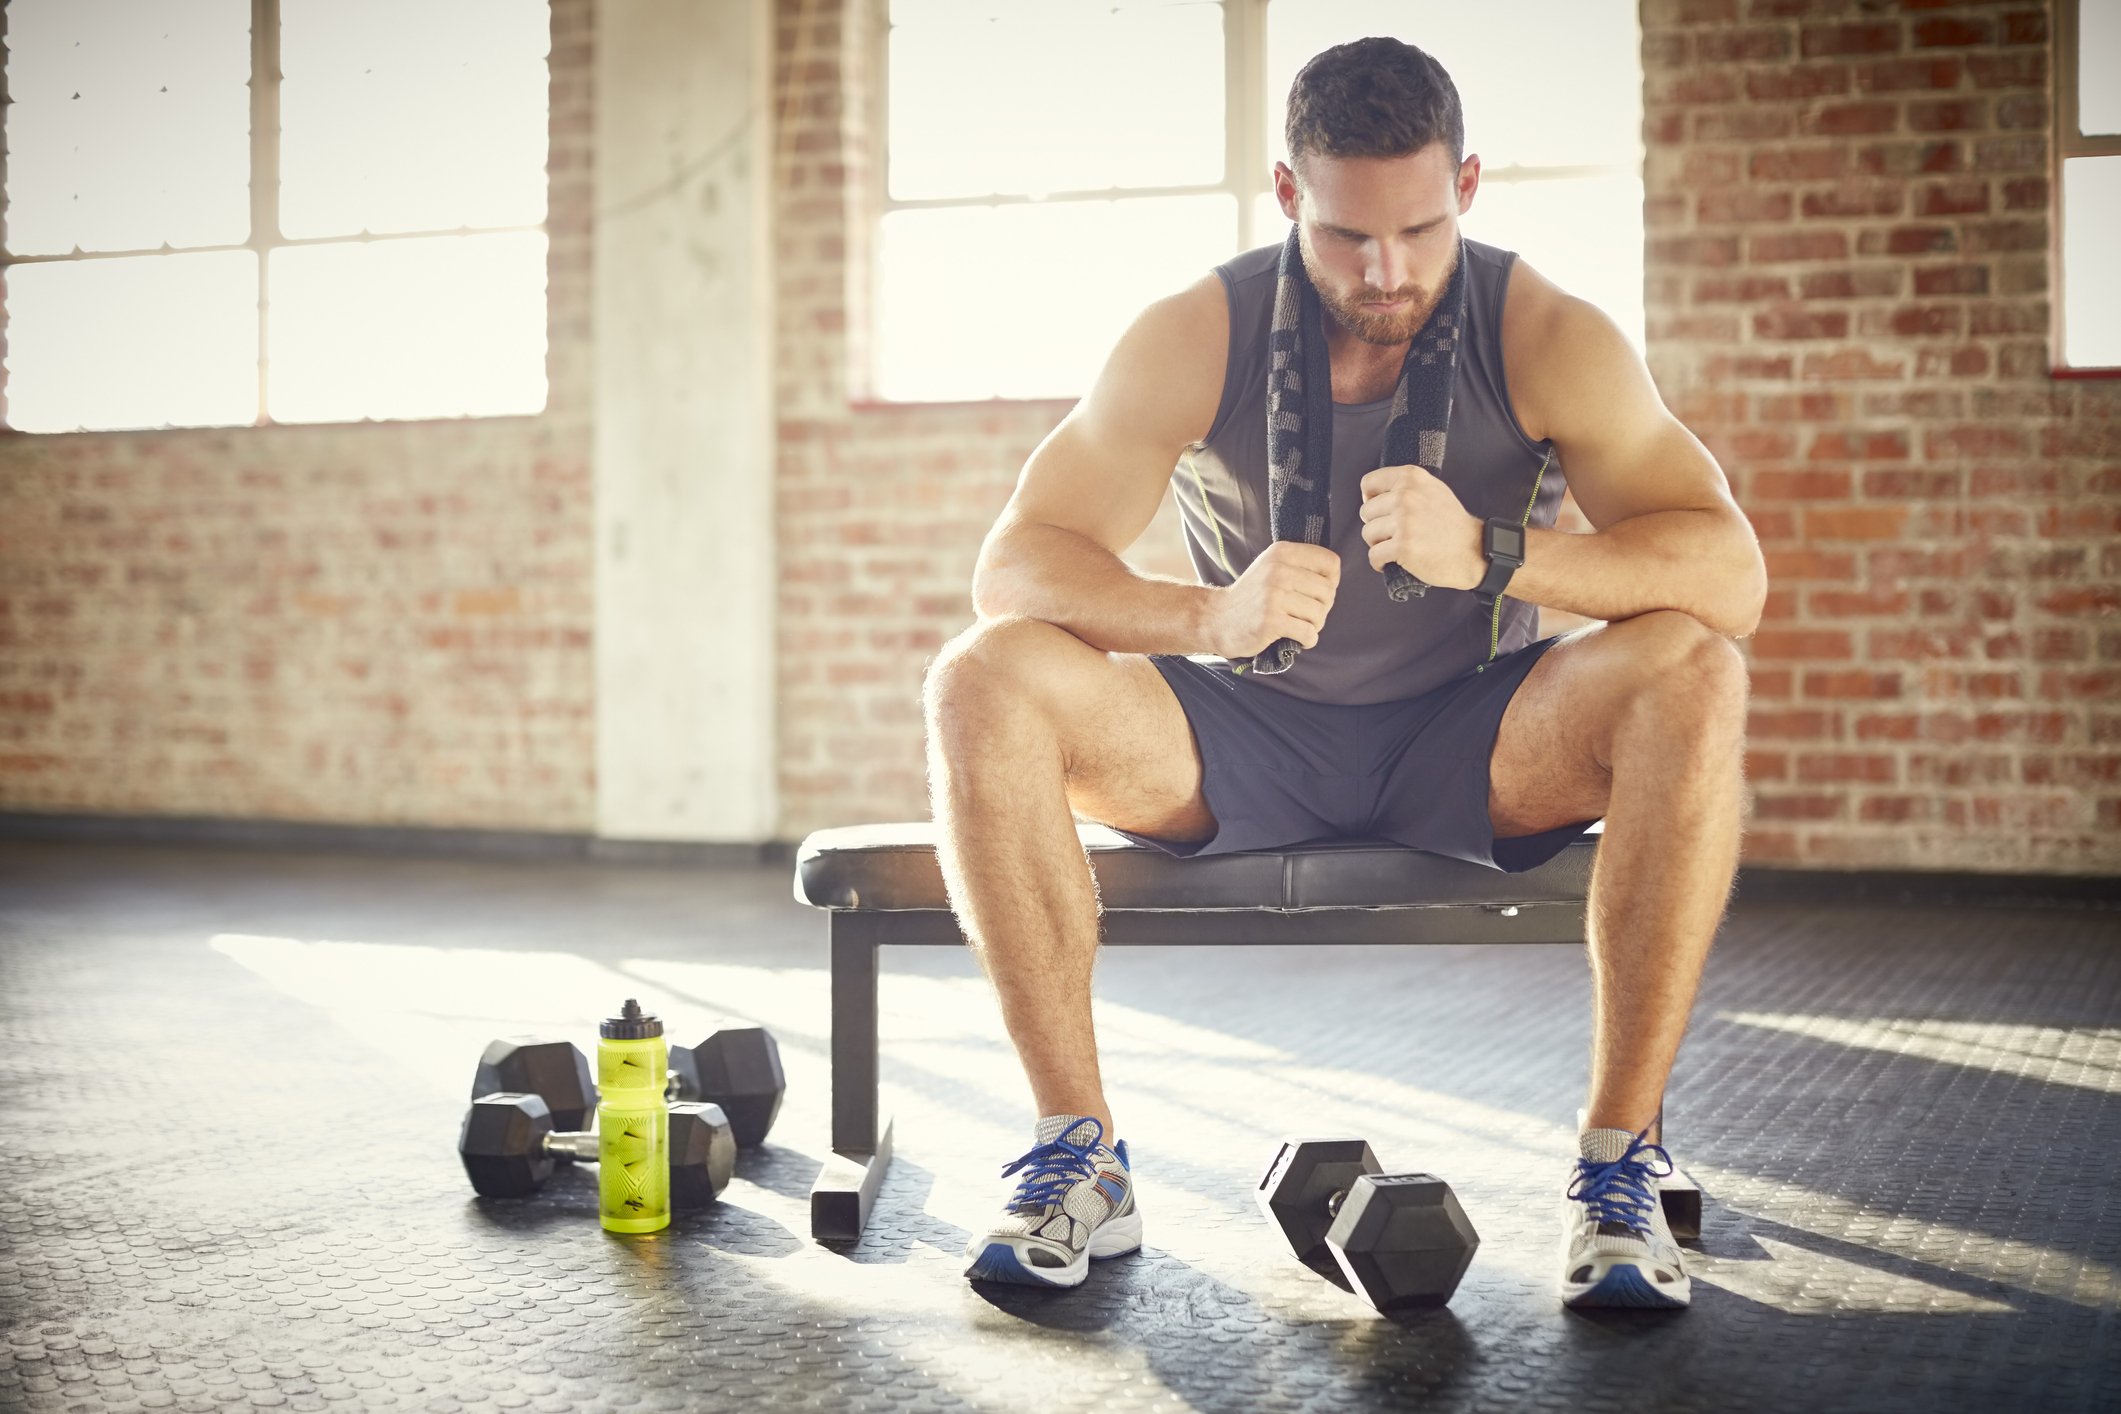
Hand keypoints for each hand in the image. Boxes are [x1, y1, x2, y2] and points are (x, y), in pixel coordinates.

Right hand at [1205, 541, 1340, 659]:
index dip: (1331, 581)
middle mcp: (1278, 570)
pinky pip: (1309, 633)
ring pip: (1320, 614)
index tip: (1316, 592)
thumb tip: (1334, 579)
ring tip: (1297, 624)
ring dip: (1314, 625)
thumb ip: (1300, 565)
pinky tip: (1296, 638)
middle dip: (1322, 608)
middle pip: (1328, 591)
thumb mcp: (1271, 567)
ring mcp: (1274, 595)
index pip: (1331, 562)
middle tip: (1304, 614)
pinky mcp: (1272, 621)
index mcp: (1282, 552)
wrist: (1217, 619)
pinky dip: (1308, 640)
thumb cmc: (1252, 596)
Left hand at [1358, 463, 1485, 592]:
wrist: (1473, 550)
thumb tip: (1372, 494)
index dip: (1370, 499)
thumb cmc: (1451, 523)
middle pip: (1366, 511)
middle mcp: (1406, 495)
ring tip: (1395, 547)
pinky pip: (1374, 555)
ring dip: (1378, 544)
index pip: (1368, 483)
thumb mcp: (1432, 490)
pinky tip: (1391, 562)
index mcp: (1412, 477)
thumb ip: (1405, 486)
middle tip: (1393, 534)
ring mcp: (1404, 521)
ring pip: (1368, 534)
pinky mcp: (1403, 546)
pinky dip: (1379, 562)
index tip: (1379, 511)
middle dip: (1376, 525)